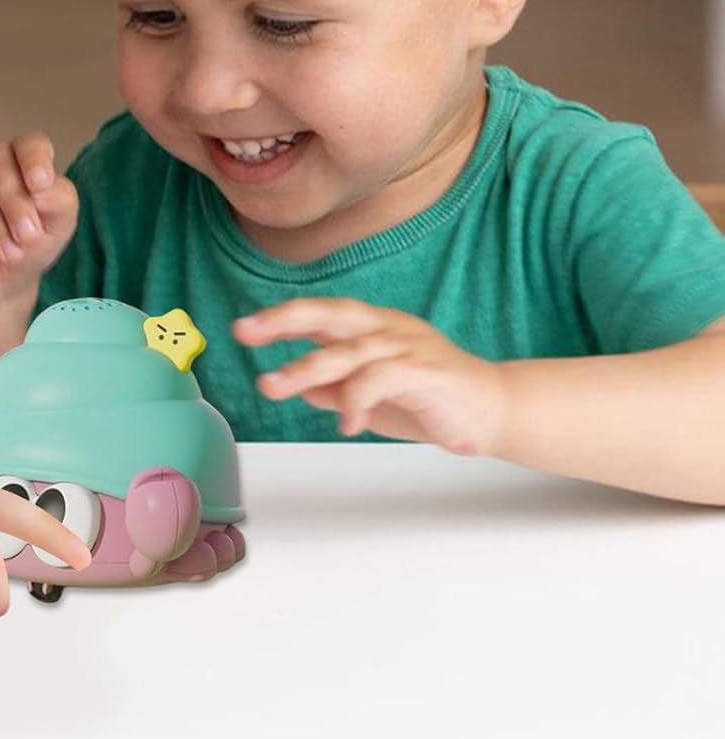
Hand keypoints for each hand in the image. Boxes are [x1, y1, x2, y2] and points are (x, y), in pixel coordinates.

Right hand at [0, 133, 78, 304]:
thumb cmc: (29, 240)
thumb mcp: (57, 224)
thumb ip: (60, 200)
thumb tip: (44, 189)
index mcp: (26, 157)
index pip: (30, 143)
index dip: (34, 159)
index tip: (40, 184)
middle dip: (14, 200)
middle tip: (26, 235)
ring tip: (7, 252)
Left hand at [233, 299, 509, 455]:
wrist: (495, 413)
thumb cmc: (431, 401)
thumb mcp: (374, 398)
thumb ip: (339, 389)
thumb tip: (303, 389)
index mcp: (373, 328)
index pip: (320, 314)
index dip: (281, 318)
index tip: (244, 329)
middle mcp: (387, 328)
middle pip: (329, 314)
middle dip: (284, 320)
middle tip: (245, 332)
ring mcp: (408, 346)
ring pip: (348, 349)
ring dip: (306, 368)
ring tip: (273, 387)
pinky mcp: (427, 371)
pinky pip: (381, 378)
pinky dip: (356, 399)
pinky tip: (345, 423)